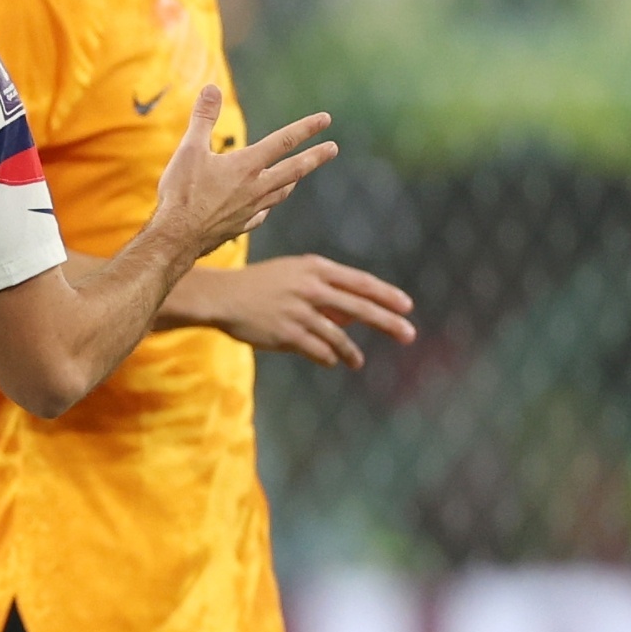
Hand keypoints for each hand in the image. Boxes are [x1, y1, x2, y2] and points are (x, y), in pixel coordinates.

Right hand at [151, 88, 334, 264]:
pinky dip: (266, 207)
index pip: (283, 141)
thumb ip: (203, 118)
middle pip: (294, 169)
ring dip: (292, 181)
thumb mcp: (188, 149)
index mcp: (246, 165)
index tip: (326, 119)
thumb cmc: (182, 193)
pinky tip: (265, 207)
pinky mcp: (239, 227)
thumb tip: (211, 88)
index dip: (306, 128)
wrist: (176, 237)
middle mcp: (255, 188)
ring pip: (280, 193)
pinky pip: (260, 215)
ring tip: (299, 176)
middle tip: (333, 149)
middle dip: (315, 157)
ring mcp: (250, 210)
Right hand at [189, 254, 414, 367]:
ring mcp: (298, 312)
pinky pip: (317, 350)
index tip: (407, 306)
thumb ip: (324, 291)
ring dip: (352, 352)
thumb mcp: (293, 276)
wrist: (221, 296)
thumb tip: (353, 317)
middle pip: (358, 307)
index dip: (386, 294)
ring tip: (357, 362)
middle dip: (387, 322)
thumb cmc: (259, 286)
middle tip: (409, 334)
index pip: (360, 282)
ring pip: (338, 336)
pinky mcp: (286, 334)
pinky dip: (327, 357)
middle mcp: (310, 288)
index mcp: (315, 269)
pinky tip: (331, 362)